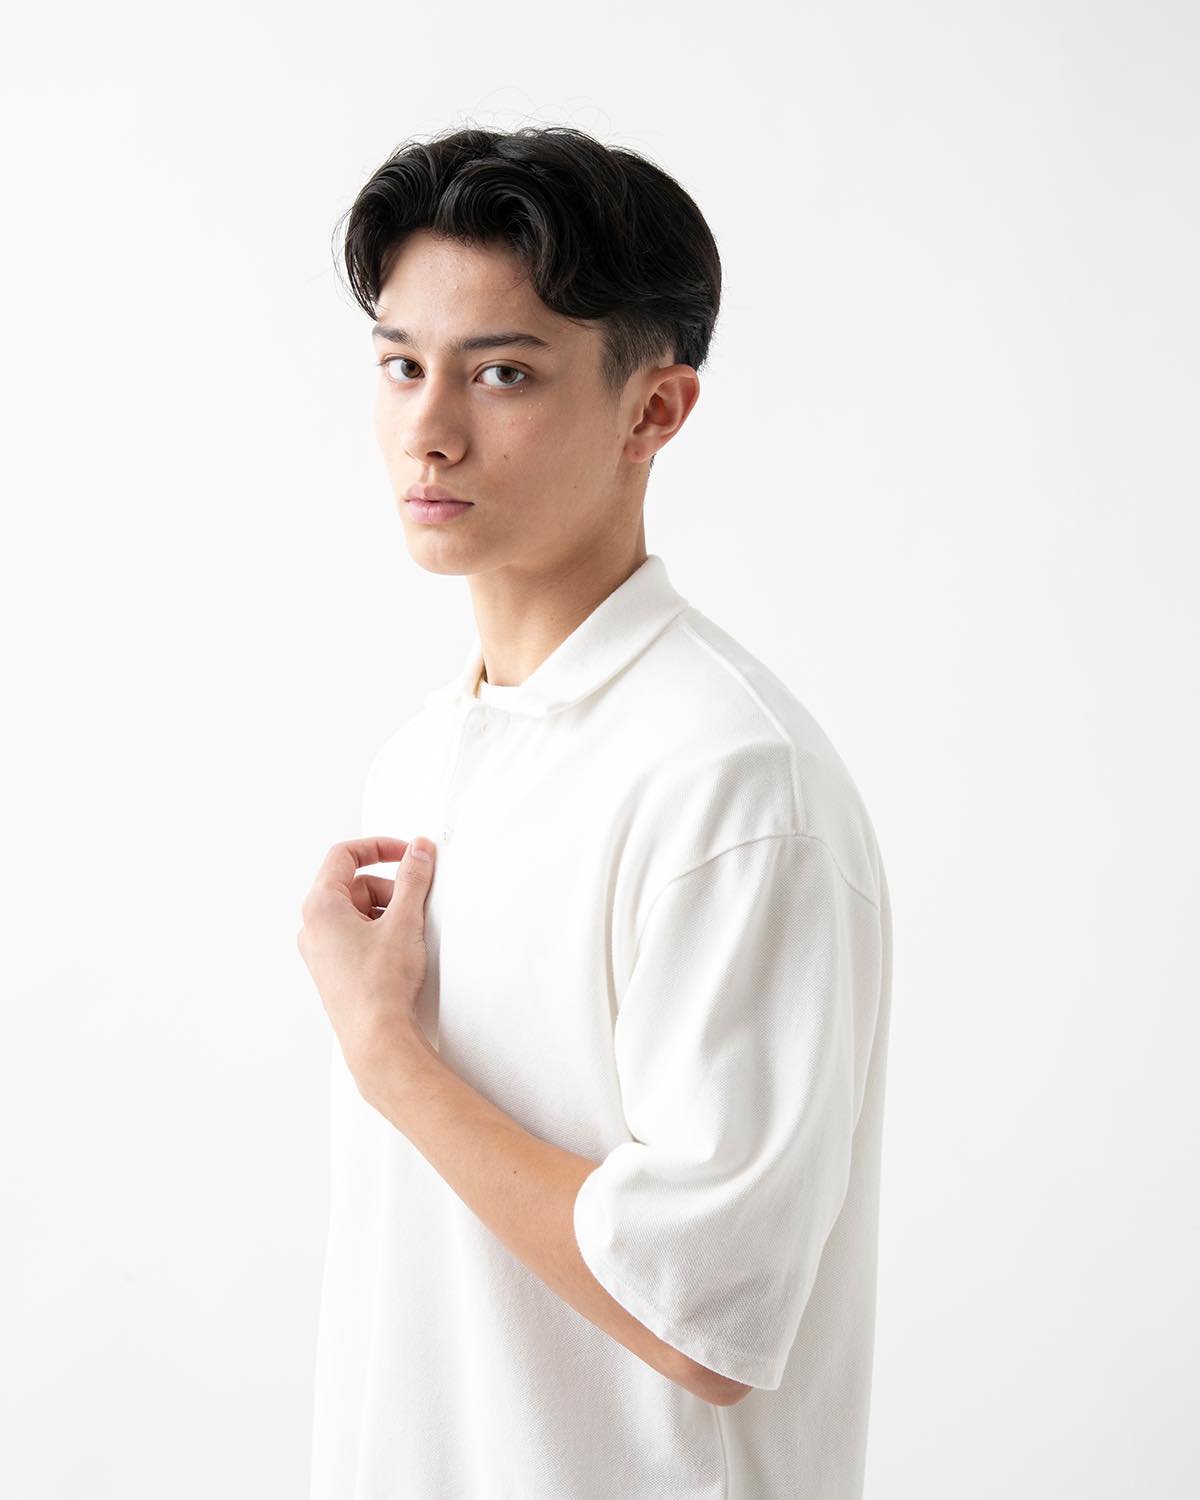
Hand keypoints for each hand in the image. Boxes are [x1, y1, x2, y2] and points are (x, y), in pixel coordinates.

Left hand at [296, 835, 436, 1085]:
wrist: (376, 1038)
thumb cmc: (380, 986)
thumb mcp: (404, 921)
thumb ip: (413, 878)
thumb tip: (417, 851)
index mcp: (320, 907)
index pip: (344, 856)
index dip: (379, 847)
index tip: (406, 852)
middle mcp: (313, 927)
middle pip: (355, 886)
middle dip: (390, 889)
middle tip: (416, 904)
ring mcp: (321, 951)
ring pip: (357, 912)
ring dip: (387, 913)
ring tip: (409, 935)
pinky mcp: (333, 970)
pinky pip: (356, 936)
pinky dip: (379, 933)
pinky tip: (400, 952)